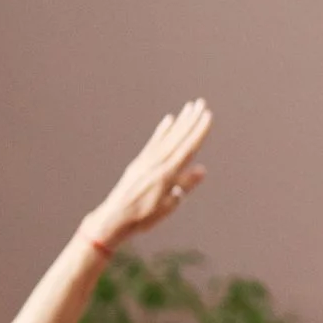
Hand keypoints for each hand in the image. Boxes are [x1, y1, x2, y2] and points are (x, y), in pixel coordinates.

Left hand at [83, 100, 211, 247]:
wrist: (114, 218)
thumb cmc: (144, 217)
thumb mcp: (168, 205)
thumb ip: (184, 185)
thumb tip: (201, 169)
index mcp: (166, 174)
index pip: (187, 149)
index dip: (198, 132)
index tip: (208, 116)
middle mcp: (156, 163)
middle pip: (177, 138)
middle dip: (190, 121)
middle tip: (201, 104)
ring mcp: (146, 161)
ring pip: (167, 138)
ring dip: (179, 122)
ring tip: (189, 108)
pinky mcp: (139, 163)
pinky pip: (154, 143)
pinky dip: (162, 131)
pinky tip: (168, 121)